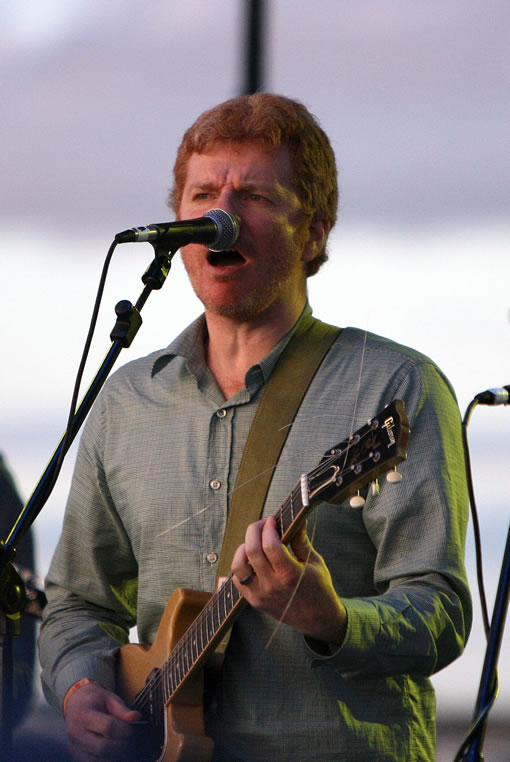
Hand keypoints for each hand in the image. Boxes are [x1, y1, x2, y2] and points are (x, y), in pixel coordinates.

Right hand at [64, 681, 140, 760]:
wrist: (76, 705)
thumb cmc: (94, 701)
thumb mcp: (109, 698)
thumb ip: (123, 710)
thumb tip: (136, 718)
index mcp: (84, 714)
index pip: (108, 727)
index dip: (124, 729)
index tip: (130, 728)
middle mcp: (76, 733)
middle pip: (103, 747)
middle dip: (121, 744)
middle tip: (127, 737)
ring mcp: (75, 747)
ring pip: (100, 759)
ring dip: (115, 754)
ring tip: (120, 742)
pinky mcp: (77, 756)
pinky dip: (107, 758)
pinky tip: (112, 749)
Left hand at [231, 516, 346, 645]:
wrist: (317, 620)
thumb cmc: (319, 589)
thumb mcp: (315, 562)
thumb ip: (301, 540)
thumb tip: (296, 520)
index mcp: (290, 574)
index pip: (270, 545)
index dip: (268, 528)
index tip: (272, 520)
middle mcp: (272, 585)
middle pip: (252, 551)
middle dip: (254, 531)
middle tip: (262, 525)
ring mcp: (260, 595)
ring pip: (238, 565)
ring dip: (243, 548)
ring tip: (254, 542)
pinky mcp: (254, 601)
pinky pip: (237, 579)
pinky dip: (240, 565)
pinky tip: (251, 558)